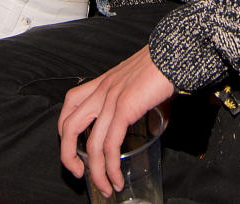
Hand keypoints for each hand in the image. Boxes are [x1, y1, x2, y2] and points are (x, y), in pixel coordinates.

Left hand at [58, 46, 173, 196]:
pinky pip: (110, 144)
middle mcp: (102, 90)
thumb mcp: (139, 83)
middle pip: (69, 126)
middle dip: (69, 155)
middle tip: (80, 172)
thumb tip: (150, 123)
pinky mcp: (125, 108)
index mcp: (103, 82)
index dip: (65, 130)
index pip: (70, 105)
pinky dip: (111, 166)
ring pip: (91, 144)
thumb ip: (136, 103)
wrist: (174, 53)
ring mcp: (111, 99)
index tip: (75, 147)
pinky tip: (116, 177)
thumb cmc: (162, 65)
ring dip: (97, 172)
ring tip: (105, 187)